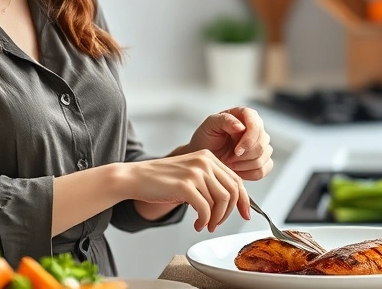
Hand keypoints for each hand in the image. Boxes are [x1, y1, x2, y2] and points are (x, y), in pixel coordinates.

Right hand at [115, 150, 250, 232]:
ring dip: (215, 219)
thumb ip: (209, 182)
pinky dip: (204, 221)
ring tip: (205, 225)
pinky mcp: (185, 186)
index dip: (244, 200)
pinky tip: (197, 224)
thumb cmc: (161, 179)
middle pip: (232, 192)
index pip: (236, 180)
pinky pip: (205, 209)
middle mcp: (204, 161)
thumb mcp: (190, 173)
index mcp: (208, 157)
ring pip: (221, 201)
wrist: (135, 177)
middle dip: (228, 213)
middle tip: (216, 224)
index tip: (245, 214)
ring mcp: (195, 172)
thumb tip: (231, 202)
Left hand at [183, 107, 273, 180]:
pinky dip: (249, 173)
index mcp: (246, 115)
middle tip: (228, 159)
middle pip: (262, 144)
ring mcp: (261, 144)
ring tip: (230, 163)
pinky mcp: (262, 160)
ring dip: (245, 165)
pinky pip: (264, 169)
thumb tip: (241, 127)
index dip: (249, 140)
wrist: (204, 155)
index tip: (236, 151)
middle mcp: (256, 128)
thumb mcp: (211, 124)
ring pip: (263, 158)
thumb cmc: (206, 137)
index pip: (256, 125)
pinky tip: (237, 170)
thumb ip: (225, 120)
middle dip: (244, 156)